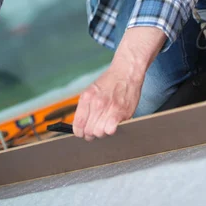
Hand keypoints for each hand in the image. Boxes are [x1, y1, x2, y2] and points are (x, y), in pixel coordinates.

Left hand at [72, 26, 166, 140]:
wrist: (127, 71)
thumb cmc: (110, 80)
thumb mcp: (91, 89)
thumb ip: (85, 106)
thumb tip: (80, 125)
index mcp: (87, 97)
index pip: (78, 124)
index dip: (79, 132)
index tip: (81, 133)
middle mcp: (97, 103)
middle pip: (88, 131)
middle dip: (90, 134)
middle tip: (94, 130)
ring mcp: (109, 108)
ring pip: (99, 133)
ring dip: (101, 132)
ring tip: (104, 126)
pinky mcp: (122, 112)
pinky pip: (111, 130)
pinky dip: (110, 130)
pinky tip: (112, 124)